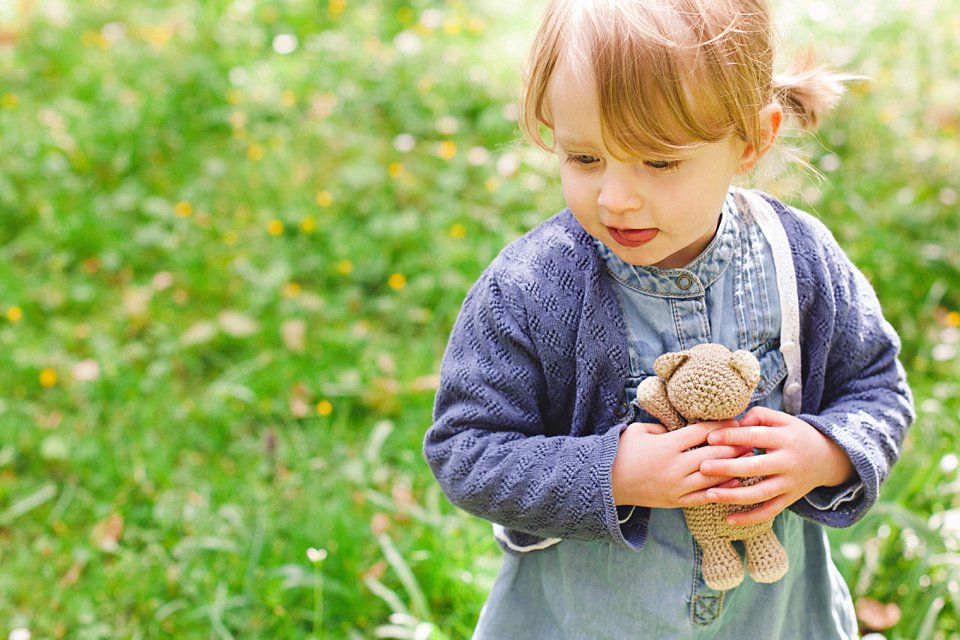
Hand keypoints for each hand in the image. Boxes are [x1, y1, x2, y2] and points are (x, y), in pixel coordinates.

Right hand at [611, 420, 752, 508]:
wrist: (607, 483)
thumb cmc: (622, 452)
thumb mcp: (640, 431)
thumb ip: (664, 426)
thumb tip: (685, 426)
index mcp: (667, 445)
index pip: (701, 432)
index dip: (721, 427)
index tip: (736, 422)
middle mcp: (675, 466)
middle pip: (713, 454)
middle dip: (735, 447)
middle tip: (751, 440)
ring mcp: (677, 486)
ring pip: (713, 477)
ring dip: (734, 468)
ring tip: (749, 460)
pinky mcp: (676, 501)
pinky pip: (705, 496)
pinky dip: (722, 490)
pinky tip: (735, 483)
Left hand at [700, 406, 855, 525]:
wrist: (828, 459)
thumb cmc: (795, 435)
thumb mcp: (782, 419)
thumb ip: (758, 416)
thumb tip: (734, 423)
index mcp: (785, 439)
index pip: (755, 436)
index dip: (732, 437)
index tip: (710, 438)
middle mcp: (788, 463)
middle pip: (754, 467)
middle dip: (727, 468)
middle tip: (702, 467)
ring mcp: (789, 484)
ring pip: (759, 494)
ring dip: (733, 496)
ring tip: (709, 495)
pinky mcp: (789, 500)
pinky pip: (768, 512)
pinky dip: (748, 518)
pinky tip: (728, 520)